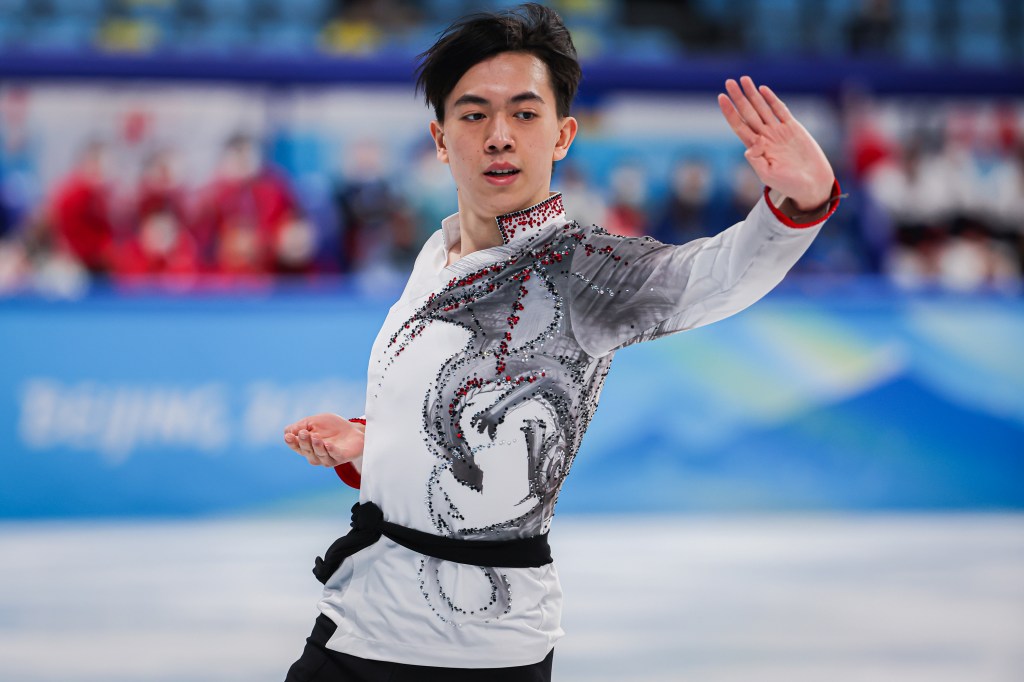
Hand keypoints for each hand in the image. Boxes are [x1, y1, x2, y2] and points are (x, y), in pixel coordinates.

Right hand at [283, 413, 364, 467]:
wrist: (354, 430)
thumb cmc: (332, 426)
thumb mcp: (314, 421)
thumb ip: (301, 426)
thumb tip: (287, 432)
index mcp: (308, 446)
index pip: (297, 446)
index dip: (292, 442)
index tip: (288, 436)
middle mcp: (316, 455)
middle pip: (307, 451)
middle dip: (304, 442)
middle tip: (303, 433)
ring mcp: (328, 458)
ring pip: (319, 455)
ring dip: (316, 446)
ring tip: (315, 436)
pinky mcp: (341, 458)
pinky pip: (334, 456)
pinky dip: (331, 451)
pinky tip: (328, 444)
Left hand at [718, 76, 834, 211]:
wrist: (811, 184)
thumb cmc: (788, 184)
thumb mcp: (768, 175)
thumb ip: (757, 161)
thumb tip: (749, 146)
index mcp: (756, 148)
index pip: (739, 126)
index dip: (730, 112)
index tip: (721, 98)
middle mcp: (765, 137)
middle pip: (748, 113)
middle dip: (738, 97)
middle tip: (728, 82)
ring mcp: (778, 131)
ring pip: (762, 108)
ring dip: (752, 94)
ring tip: (743, 79)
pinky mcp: (793, 128)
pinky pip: (780, 110)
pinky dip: (772, 99)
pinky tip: (763, 90)